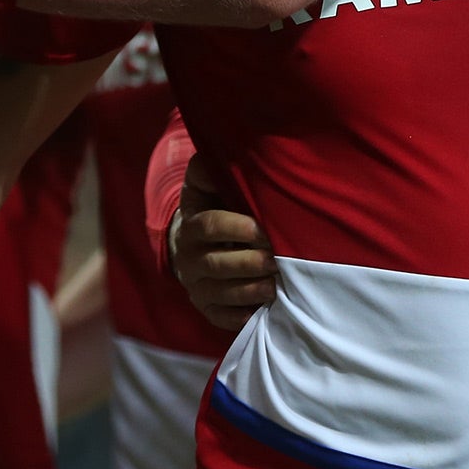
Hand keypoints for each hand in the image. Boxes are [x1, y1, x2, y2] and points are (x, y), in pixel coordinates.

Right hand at [173, 154, 277, 331]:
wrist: (191, 243)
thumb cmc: (212, 206)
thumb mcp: (204, 183)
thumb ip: (209, 167)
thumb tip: (222, 151)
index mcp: (192, 226)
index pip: (210, 226)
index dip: (238, 228)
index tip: (264, 229)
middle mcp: (190, 260)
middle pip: (219, 265)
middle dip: (251, 263)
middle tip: (278, 260)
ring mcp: (197, 287)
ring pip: (224, 294)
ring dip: (253, 289)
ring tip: (277, 285)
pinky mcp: (208, 309)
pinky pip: (224, 318)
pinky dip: (245, 315)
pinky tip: (266, 308)